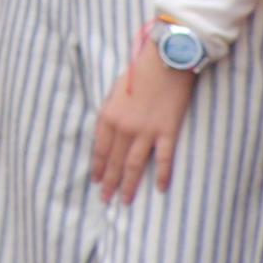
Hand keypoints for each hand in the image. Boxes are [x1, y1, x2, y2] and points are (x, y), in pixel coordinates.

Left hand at [91, 36, 197, 201]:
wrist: (165, 61)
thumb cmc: (139, 73)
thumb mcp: (115, 92)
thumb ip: (112, 114)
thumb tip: (110, 132)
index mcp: (107, 116)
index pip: (99, 149)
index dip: (97, 167)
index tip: (95, 182)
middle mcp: (123, 127)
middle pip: (113, 161)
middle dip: (108, 182)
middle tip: (105, 200)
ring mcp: (145, 131)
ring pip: (133, 165)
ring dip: (128, 185)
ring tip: (125, 201)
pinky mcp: (167, 131)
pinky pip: (163, 159)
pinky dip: (161, 175)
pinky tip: (159, 189)